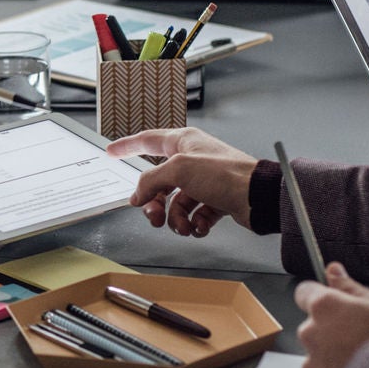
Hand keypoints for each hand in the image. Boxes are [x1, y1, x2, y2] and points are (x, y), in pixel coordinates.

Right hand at [107, 127, 258, 235]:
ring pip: (176, 203)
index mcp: (183, 143)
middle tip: (153, 215)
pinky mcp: (215, 200)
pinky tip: (198, 226)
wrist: (256, 196)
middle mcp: (192, 161)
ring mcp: (204, 182)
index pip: (147, 141)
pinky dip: (194, 224)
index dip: (127, 146)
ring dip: (175, 218)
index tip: (112, 151)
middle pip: (160, 183)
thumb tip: (138, 194)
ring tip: (182, 226)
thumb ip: (151, 180)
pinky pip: (194, 215)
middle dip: (155, 203)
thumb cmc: (225, 174)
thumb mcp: (178, 170)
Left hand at [294, 263, 368, 367]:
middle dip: (332, 332)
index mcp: (324, 307)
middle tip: (363, 340)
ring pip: (319, 357)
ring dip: (335, 359)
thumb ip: (352, 288)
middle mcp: (310, 335)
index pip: (305, 292)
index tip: (336, 304)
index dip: (322, 297)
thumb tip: (333, 271)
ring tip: (366, 366)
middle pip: (314, 328)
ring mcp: (312, 366)